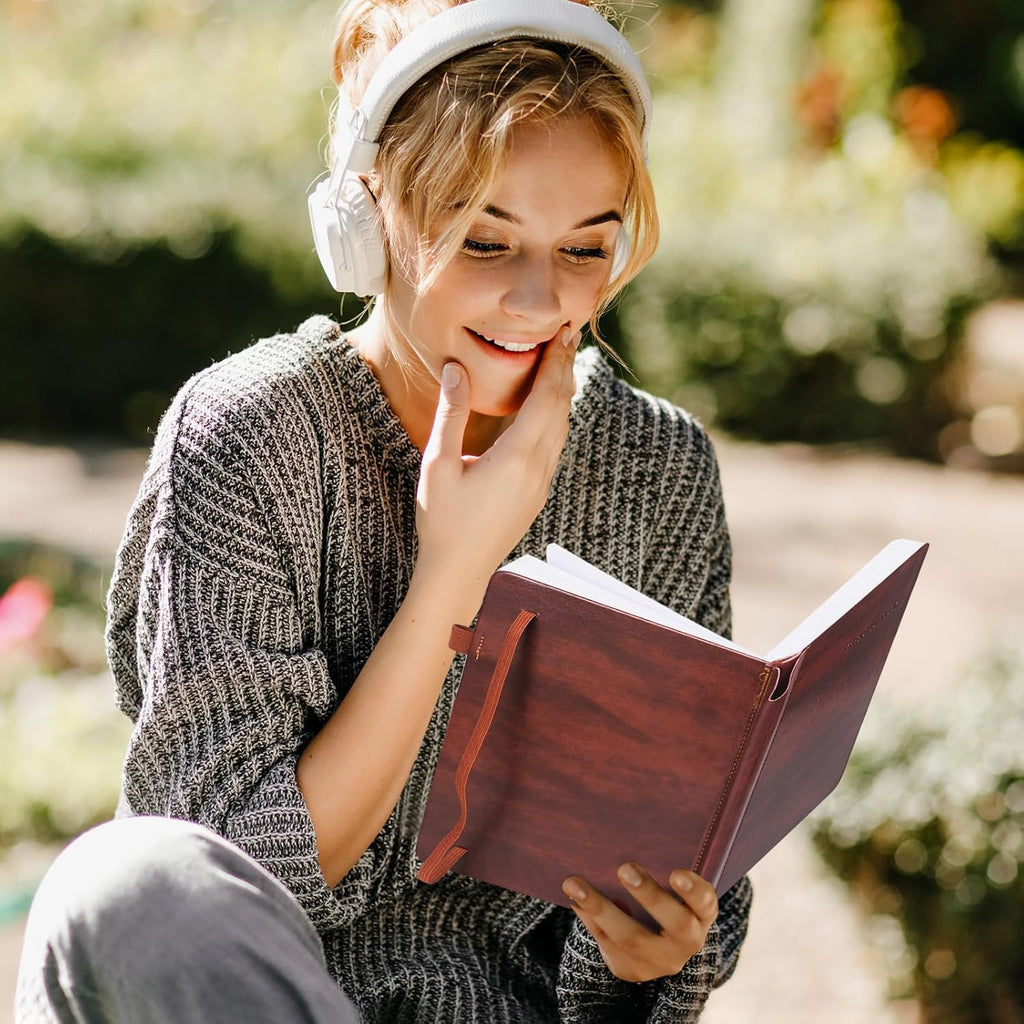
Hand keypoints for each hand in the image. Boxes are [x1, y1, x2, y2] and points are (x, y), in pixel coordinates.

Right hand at [414, 326, 579, 600]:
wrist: (459, 573)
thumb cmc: (442, 522)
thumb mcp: (438, 465)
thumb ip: (451, 414)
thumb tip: (455, 368)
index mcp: (517, 458)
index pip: (547, 397)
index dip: (557, 361)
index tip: (564, 329)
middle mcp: (538, 468)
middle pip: (562, 408)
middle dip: (565, 368)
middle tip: (568, 333)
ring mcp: (542, 482)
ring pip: (562, 427)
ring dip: (564, 391)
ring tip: (563, 361)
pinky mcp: (538, 492)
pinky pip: (555, 444)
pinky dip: (557, 415)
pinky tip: (550, 407)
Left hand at [561, 864, 718, 982]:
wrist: (657, 945)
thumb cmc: (665, 897)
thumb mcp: (672, 886)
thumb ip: (659, 864)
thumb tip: (620, 832)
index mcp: (701, 914)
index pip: (705, 903)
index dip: (693, 891)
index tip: (676, 873)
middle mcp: (687, 941)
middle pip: (675, 924)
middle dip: (648, 896)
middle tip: (625, 868)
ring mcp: (660, 960)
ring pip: (631, 937)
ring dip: (600, 908)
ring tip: (575, 884)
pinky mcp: (632, 968)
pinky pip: (607, 944)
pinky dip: (588, 918)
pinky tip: (574, 899)